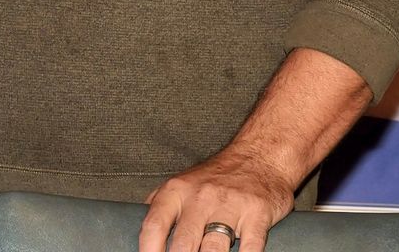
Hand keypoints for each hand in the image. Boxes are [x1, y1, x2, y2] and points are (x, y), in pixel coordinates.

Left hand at [139, 147, 295, 251]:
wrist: (260, 156)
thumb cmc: (216, 176)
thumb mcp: (181, 184)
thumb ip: (160, 206)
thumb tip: (138, 229)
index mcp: (176, 192)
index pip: (154, 225)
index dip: (149, 250)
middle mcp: (200, 198)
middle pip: (183, 243)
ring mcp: (230, 206)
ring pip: (214, 249)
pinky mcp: (257, 215)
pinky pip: (250, 248)